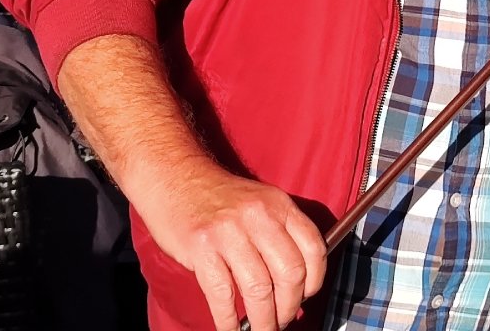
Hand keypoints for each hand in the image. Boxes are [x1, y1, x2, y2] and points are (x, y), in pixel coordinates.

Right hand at [140, 156, 327, 330]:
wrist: (174, 175)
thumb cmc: (217, 196)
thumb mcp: (259, 201)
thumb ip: (280, 231)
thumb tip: (297, 282)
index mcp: (278, 204)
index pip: (313, 247)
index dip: (315, 280)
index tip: (306, 297)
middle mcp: (258, 216)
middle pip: (290, 273)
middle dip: (289, 308)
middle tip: (282, 321)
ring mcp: (229, 232)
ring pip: (259, 290)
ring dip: (263, 321)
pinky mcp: (202, 248)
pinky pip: (223, 295)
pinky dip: (229, 321)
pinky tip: (231, 329)